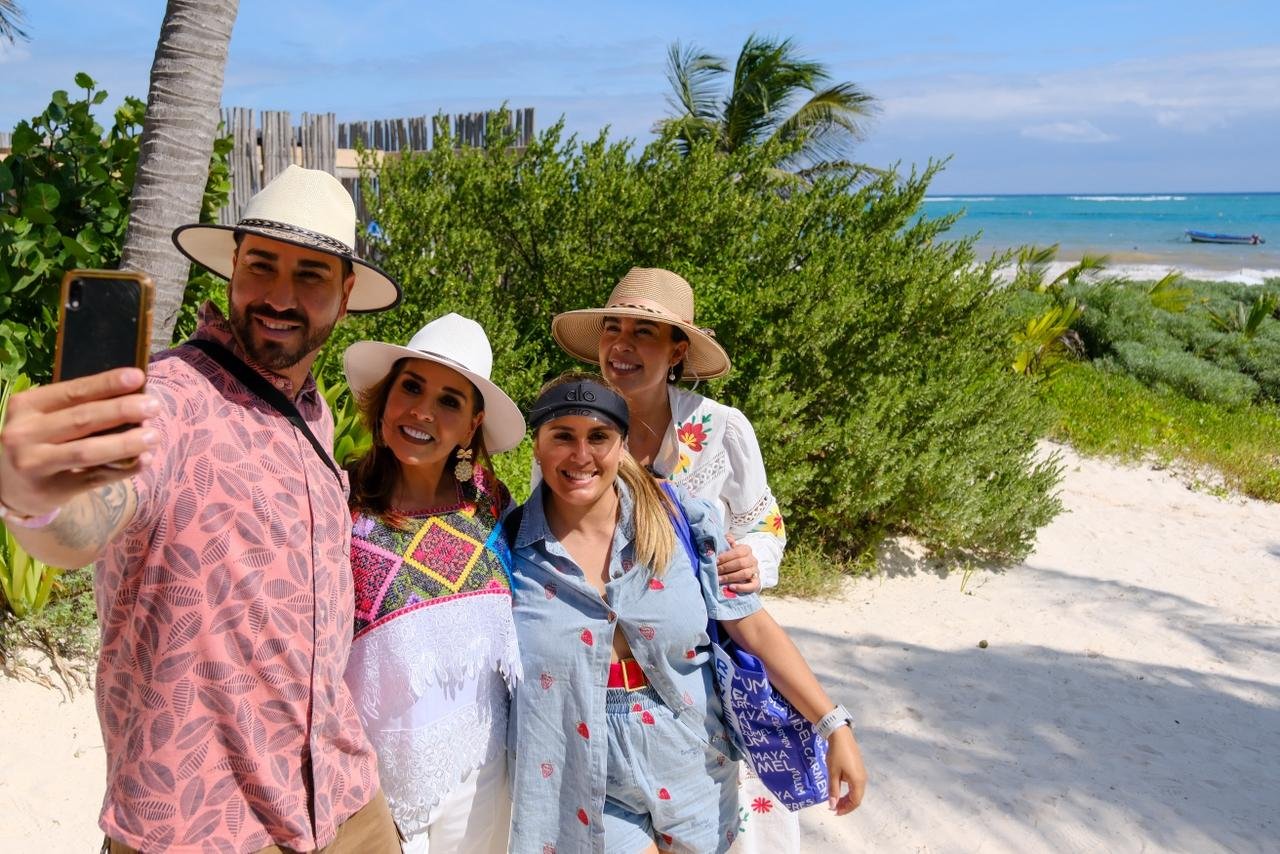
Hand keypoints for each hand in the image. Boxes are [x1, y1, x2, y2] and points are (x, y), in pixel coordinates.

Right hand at [0, 368, 157, 516]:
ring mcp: (34, 464)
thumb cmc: (38, 441)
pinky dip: (122, 469)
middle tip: (154, 406)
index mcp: (25, 406)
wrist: (8, 486)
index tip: (138, 377)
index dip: (106, 384)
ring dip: (125, 443)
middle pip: (81, 419)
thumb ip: (77, 409)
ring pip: (87, 452)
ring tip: (154, 436)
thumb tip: (132, 398)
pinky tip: (144, 461)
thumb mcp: (43, 419)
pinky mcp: (49, 490)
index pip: (71, 391)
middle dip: (121, 411)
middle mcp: (24, 434)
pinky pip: (94, 478)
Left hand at [716, 535, 760, 593]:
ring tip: (719, 580)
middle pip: (740, 563)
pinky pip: (751, 586)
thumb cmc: (735, 560)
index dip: (726, 557)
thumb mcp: (731, 551)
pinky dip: (741, 587)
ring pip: (744, 574)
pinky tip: (731, 587)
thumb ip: (728, 544)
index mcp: (746, 550)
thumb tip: (727, 537)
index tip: (715, 561)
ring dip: (730, 577)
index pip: (737, 552)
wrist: (747, 574)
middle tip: (715, 572)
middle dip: (726, 568)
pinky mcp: (757, 583)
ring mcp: (755, 572)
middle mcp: (753, 560)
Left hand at [824, 726, 866, 814]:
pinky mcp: (859, 768)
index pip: (855, 802)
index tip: (834, 811)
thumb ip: (833, 790)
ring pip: (857, 791)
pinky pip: (856, 784)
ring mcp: (862, 773)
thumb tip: (833, 806)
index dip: (845, 809)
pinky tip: (839, 788)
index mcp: (858, 781)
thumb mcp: (833, 773)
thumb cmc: (836, 754)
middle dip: (846, 805)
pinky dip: (849, 790)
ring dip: (847, 798)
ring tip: (835, 799)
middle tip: (833, 807)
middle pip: (857, 798)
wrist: (841, 735)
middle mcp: (863, 779)